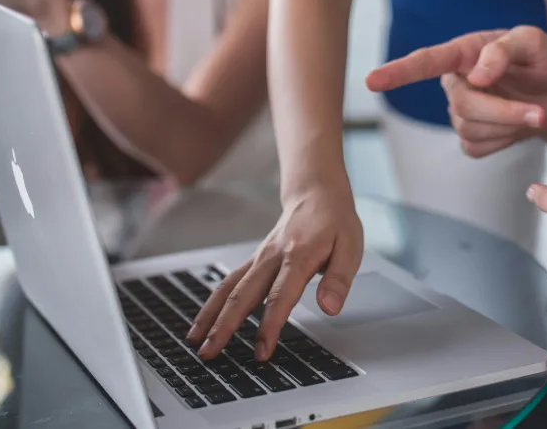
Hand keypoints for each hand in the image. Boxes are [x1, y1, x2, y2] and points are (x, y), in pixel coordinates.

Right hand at [187, 184, 363, 359]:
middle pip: (243, 295)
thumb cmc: (335, 222)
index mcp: (298, 256)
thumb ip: (339, 279)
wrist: (316, 193)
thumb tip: (329, 307)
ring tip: (195, 341)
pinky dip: (213, 303)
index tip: (262, 351)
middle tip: (210, 353)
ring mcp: (260, 258)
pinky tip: (203, 321)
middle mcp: (272, 257)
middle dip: (224, 326)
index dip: (269, 326)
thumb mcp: (351, 248)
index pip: (280, 296)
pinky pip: (229, 282)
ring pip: (229, 288)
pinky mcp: (254, 260)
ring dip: (210, 316)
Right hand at [366, 26, 546, 157]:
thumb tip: (477, 76)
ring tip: (533, 113)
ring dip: (509, 126)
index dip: (398, 72)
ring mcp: (460, 112)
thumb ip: (504, 50)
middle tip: (539, 113)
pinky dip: (504, 141)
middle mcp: (455, 82)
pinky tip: (515, 127)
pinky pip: (477, 148)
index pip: (425, 62)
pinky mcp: (470, 138)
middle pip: (463, 106)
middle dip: (504, 112)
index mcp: (463, 53)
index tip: (372, 81)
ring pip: (470, 130)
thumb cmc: (543, 62)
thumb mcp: (534, 43)